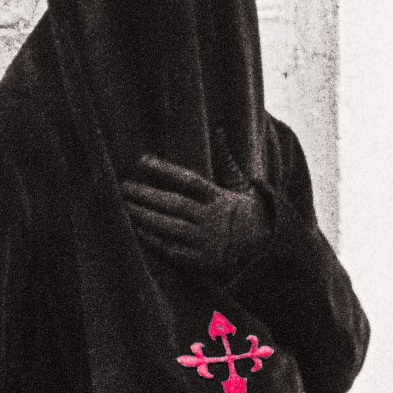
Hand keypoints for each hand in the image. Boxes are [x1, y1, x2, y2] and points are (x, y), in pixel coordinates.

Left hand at [120, 154, 272, 275]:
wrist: (270, 253)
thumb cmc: (252, 215)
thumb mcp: (243, 186)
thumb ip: (226, 159)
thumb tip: (219, 130)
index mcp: (220, 198)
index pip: (189, 180)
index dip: (164, 169)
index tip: (141, 160)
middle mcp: (212, 218)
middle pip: (174, 203)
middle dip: (146, 194)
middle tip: (122, 186)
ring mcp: (207, 241)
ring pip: (170, 226)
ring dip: (144, 216)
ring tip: (124, 206)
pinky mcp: (203, 262)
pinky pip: (173, 250)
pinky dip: (154, 241)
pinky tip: (137, 231)